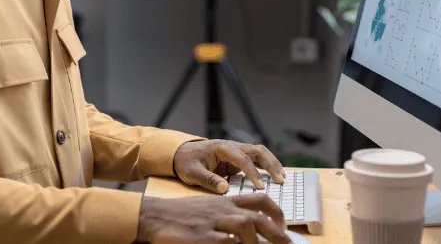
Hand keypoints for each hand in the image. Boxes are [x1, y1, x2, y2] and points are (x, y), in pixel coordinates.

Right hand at [136, 193, 289, 243]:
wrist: (157, 215)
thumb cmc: (185, 214)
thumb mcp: (211, 208)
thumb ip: (231, 214)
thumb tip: (254, 228)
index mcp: (227, 200)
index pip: (260, 201)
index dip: (277, 214)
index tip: (284, 227)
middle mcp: (223, 209)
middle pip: (258, 218)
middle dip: (277, 234)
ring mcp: (212, 222)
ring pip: (245, 226)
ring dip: (257, 242)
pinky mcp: (201, 236)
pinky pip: (224, 241)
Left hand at [173, 140, 285, 193]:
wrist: (182, 153)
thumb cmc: (186, 162)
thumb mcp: (192, 173)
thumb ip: (208, 180)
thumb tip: (225, 189)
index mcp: (221, 148)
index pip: (242, 159)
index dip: (252, 173)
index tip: (260, 187)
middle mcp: (232, 147)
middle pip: (257, 151)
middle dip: (270, 164)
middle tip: (280, 180)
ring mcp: (237, 151)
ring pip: (260, 153)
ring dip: (272, 164)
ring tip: (282, 178)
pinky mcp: (238, 159)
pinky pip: (256, 160)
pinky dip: (267, 167)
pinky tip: (275, 177)